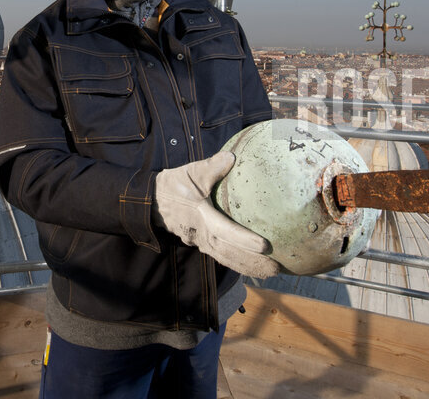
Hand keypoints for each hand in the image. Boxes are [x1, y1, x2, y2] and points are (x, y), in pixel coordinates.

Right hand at [154, 151, 279, 278]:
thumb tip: (232, 157)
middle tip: (276, 268)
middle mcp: (201, 234)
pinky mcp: (200, 243)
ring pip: (226, 258)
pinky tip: (252, 266)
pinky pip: (221, 256)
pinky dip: (237, 263)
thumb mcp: (191, 172)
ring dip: (248, 267)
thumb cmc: (173, 185)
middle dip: (253, 262)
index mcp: (201, 217)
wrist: (151, 201)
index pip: (226, 232)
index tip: (265, 246)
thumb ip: (212, 166)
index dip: (245, 240)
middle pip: (229, 253)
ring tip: (270, 272)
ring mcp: (199, 241)